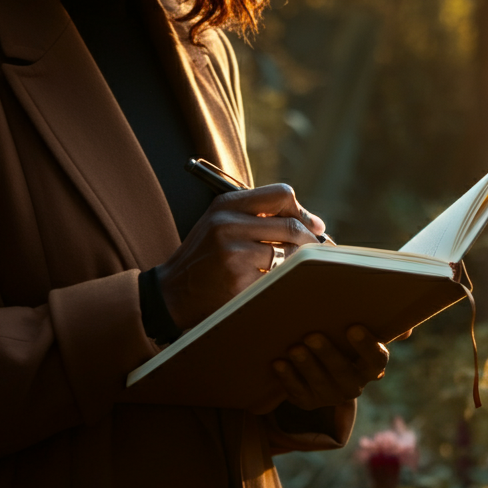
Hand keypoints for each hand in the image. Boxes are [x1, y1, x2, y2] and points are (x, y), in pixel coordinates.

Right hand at [155, 183, 324, 330]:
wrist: (172, 293)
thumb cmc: (203, 259)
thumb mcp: (219, 224)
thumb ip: (256, 215)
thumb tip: (313, 223)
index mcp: (226, 205)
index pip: (281, 194)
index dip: (303, 211)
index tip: (313, 227)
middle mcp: (229, 224)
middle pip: (291, 226)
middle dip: (309, 242)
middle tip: (314, 254)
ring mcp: (233, 253)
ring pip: (289, 254)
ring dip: (296, 265)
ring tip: (289, 271)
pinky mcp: (238, 280)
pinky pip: (276, 279)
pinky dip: (281, 283)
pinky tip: (272, 286)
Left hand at [272, 325, 389, 408]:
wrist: (320, 368)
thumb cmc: (343, 341)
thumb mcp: (361, 331)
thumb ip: (384, 325)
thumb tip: (408, 330)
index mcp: (371, 367)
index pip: (376, 360)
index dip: (366, 346)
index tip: (353, 327)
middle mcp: (354, 385)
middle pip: (344, 373)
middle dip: (329, 355)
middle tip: (313, 335)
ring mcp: (330, 396)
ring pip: (320, 385)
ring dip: (307, 366)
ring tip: (294, 348)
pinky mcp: (308, 402)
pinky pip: (297, 393)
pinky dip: (287, 378)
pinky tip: (278, 363)